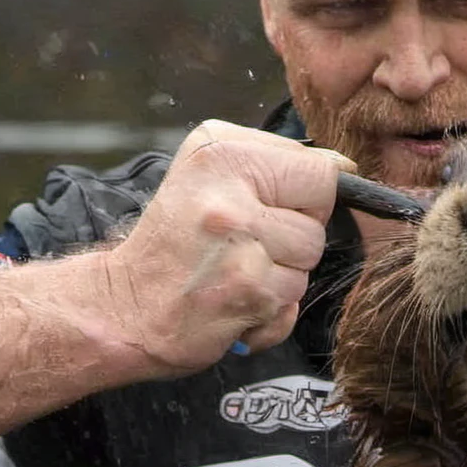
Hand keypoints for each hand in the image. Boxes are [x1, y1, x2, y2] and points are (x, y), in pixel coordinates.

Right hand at [100, 119, 352, 376]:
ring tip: (232, 273)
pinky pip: (292, 305)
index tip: (265, 210)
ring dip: (279, 279)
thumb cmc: (173, 239)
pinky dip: (268, 313)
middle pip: (317, 225)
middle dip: (291, 241)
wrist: (121, 306)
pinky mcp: (246, 296)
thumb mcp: (210, 172)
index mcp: (221, 153)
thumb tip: (345, 166)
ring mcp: (239, 250)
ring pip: (307, 267)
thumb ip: (276, 161)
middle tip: (241, 246)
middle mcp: (228, 198)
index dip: (303, 199)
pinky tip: (231, 302)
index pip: (320, 172)